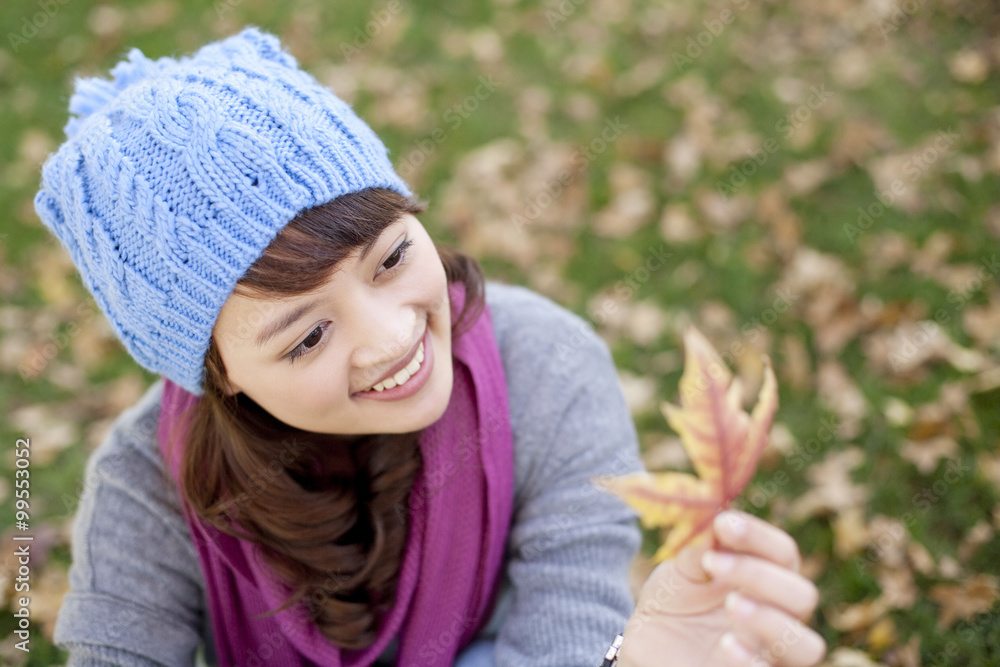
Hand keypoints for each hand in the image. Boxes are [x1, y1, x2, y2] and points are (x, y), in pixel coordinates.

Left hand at [615, 510, 824, 666]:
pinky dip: (750, 659)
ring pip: (806, 645)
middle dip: (760, 574)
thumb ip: (698, 549)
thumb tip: (712, 519)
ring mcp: (767, 654)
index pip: (783, 554)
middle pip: (802, 595)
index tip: (723, 523)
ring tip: (731, 604)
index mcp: (765, 580)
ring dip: (770, 620)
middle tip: (714, 563)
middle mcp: (777, 618)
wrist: (649, 650)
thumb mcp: (679, 573)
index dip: (758, 536)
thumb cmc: (674, 606)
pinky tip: (725, 644)